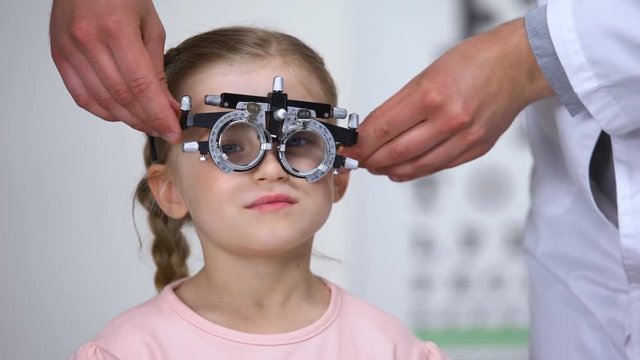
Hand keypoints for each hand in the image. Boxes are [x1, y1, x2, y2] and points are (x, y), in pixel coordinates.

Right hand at [50, 0, 181, 142]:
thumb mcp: (149, 25)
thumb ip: (157, 67)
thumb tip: (167, 104)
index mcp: (116, 30)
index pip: (141, 85)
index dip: (159, 114)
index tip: (173, 130)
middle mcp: (89, 41)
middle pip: (122, 97)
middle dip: (147, 120)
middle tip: (164, 128)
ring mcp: (70, 50)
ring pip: (103, 101)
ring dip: (129, 119)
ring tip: (148, 124)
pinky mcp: (60, 57)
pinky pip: (82, 96)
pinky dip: (104, 111)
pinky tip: (122, 115)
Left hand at [342, 18, 553, 180]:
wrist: (518, 65)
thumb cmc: (474, 62)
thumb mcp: (427, 74)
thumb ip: (400, 105)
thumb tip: (372, 129)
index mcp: (431, 95)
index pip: (383, 128)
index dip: (361, 143)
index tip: (349, 148)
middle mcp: (449, 119)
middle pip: (396, 152)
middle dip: (371, 160)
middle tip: (358, 161)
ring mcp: (465, 138)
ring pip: (416, 166)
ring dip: (390, 170)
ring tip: (376, 167)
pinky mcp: (476, 149)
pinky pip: (438, 167)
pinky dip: (415, 172)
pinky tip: (402, 171)